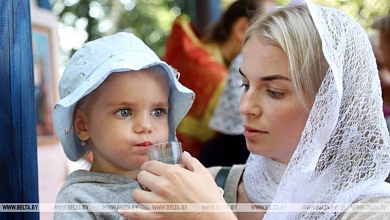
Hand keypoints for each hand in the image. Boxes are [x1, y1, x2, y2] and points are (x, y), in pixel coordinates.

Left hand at [117, 152, 236, 219]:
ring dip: (141, 192)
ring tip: (146, 193)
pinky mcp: (157, 216)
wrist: (211, 217)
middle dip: (145, 176)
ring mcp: (158, 202)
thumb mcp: (203, 173)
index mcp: (172, 172)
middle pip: (141, 176)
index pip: (151, 164)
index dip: (150, 166)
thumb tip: (184, 154)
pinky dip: (128, 212)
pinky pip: (137, 214)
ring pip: (137, 193)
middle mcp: (162, 185)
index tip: (151, 168)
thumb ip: (191, 161)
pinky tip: (121, 210)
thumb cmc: (208, 195)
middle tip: (150, 180)